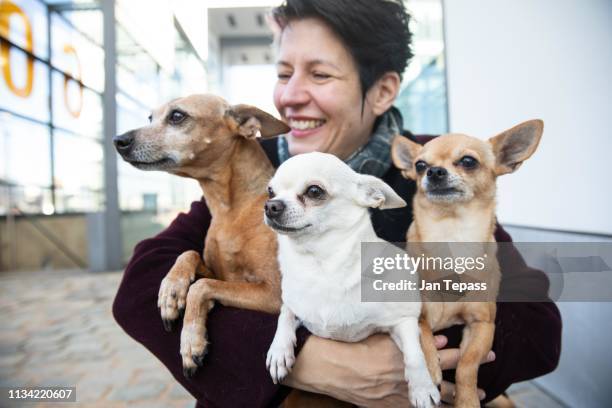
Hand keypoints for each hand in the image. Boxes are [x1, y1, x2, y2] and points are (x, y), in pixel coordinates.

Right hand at [284, 334, 494, 406]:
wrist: (326, 367)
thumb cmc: (348, 343)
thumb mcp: (376, 329)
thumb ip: (401, 328)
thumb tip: (429, 325)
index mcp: (401, 353)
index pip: (438, 351)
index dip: (459, 349)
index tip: (479, 346)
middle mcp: (403, 374)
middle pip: (443, 375)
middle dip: (467, 371)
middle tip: (491, 363)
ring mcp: (397, 393)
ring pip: (435, 398)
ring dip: (457, 394)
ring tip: (480, 392)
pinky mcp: (387, 405)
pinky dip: (431, 406)